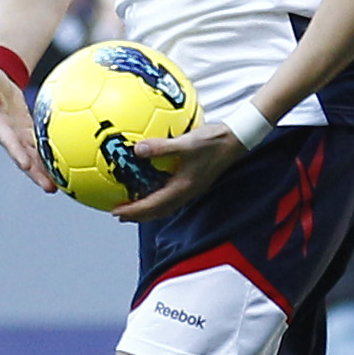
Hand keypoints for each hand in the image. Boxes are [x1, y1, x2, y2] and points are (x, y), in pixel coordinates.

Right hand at [0, 62, 54, 193]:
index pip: (8, 142)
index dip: (16, 153)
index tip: (26, 166)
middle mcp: (10, 135)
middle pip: (24, 157)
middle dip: (35, 174)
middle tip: (49, 188)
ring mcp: (20, 136)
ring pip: (35, 157)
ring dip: (46, 172)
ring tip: (62, 186)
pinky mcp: (29, 133)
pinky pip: (42, 148)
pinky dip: (52, 158)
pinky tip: (68, 169)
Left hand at [113, 119, 248, 222]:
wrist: (238, 139)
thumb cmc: (214, 140)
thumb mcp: (187, 142)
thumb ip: (162, 147)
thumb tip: (136, 149)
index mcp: (183, 187)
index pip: (153, 206)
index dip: (134, 211)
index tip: (115, 212)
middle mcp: (188, 192)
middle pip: (158, 211)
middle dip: (138, 215)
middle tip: (119, 214)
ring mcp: (193, 188)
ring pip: (166, 206)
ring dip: (148, 209)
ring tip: (134, 205)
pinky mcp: (196, 181)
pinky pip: (172, 195)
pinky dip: (158, 197)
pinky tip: (153, 185)